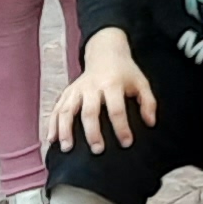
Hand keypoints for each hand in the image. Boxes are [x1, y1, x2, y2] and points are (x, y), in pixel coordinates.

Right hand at [50, 31, 154, 150]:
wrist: (106, 53)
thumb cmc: (125, 72)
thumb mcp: (141, 83)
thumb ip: (148, 102)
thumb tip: (150, 123)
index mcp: (112, 84)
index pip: (116, 109)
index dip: (121, 127)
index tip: (126, 143)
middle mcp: (92, 86)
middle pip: (90, 111)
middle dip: (92, 132)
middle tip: (97, 150)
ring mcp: (77, 89)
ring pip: (68, 110)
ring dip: (66, 130)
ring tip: (67, 148)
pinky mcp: (67, 92)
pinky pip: (57, 109)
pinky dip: (52, 124)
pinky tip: (51, 139)